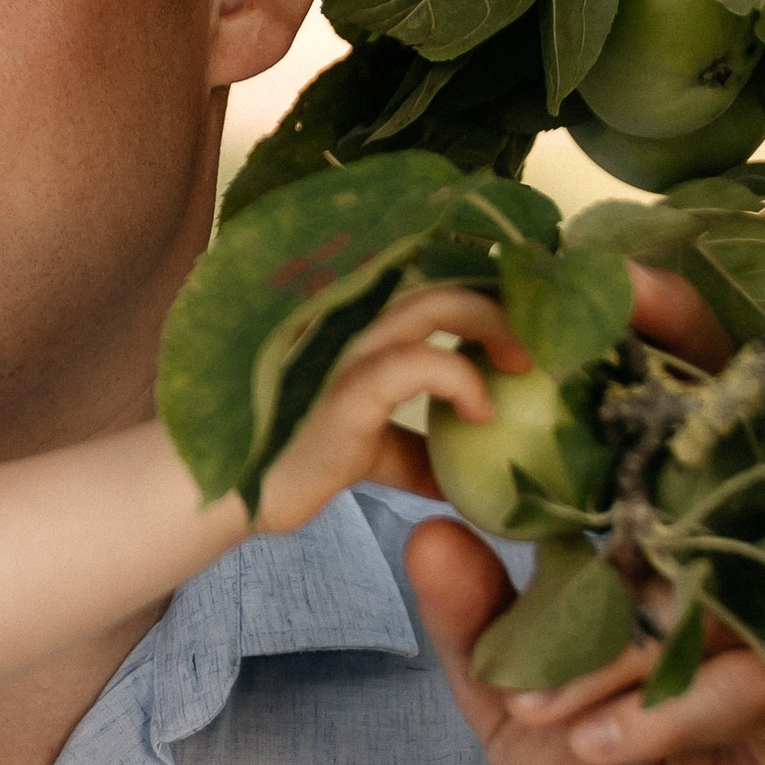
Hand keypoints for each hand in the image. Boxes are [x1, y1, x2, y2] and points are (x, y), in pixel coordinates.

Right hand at [250, 281, 528, 541]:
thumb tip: (460, 478)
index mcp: (356, 322)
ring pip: (436, 303)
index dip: (482, 280)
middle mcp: (350, 318)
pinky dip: (463, 379)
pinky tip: (482, 411)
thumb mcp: (365, 449)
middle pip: (444, 275)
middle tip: (538, 344)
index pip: (429, 274)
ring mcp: (345, 347)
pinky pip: (420, 363)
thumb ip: (411, 450)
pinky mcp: (346, 389)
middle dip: (502, 300)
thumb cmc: (289, 461)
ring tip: (524, 366)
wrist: (226, 490)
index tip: (524, 314)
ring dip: (494, 325)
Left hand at [399, 266, 764, 764]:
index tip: (579, 288)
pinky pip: (729, 676)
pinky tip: (591, 742)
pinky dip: (650, 709)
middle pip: (707, 455)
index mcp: (658, 532)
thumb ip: (471, 618)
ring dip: (608, 644)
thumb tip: (422, 531)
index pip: (656, 415)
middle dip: (651, 430)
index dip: (634, 344)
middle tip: (579, 399)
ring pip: (694, 580)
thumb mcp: (507, 699)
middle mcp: (726, 552)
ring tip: (535, 706)